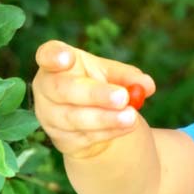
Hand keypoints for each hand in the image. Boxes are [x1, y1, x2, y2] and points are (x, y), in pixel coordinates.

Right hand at [32, 40, 154, 159]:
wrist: (93, 122)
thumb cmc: (98, 86)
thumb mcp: (112, 76)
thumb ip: (128, 77)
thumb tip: (146, 85)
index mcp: (56, 63)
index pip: (47, 55)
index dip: (53, 56)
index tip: (67, 58)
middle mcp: (46, 88)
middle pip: (64, 90)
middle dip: (95, 94)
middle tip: (122, 97)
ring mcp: (49, 116)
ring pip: (76, 118)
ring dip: (106, 118)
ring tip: (131, 116)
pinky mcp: (61, 139)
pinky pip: (86, 136)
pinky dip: (109, 132)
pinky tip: (127, 126)